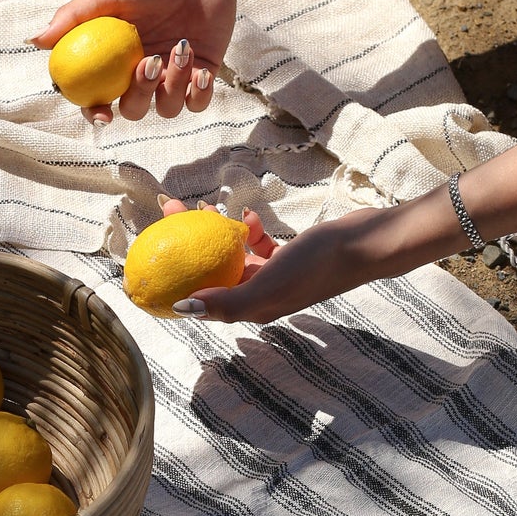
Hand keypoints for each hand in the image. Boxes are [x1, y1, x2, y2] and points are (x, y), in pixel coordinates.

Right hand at [31, 0, 238, 124]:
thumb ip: (72, 18)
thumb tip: (35, 42)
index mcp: (114, 58)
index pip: (98, 95)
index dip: (96, 112)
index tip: (103, 114)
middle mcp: (141, 70)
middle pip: (133, 108)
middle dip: (140, 95)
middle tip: (149, 62)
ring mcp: (172, 75)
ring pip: (166, 108)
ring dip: (172, 84)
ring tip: (182, 47)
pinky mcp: (202, 75)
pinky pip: (197, 104)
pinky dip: (198, 93)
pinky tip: (200, 69)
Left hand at [167, 198, 387, 323]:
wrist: (365, 244)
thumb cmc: (317, 265)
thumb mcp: (267, 285)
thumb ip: (226, 301)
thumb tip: (181, 310)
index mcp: (252, 309)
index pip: (201, 297)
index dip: (173, 278)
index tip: (151, 251)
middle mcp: (261, 296)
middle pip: (211, 272)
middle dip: (186, 243)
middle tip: (168, 212)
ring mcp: (275, 276)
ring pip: (231, 255)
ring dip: (215, 232)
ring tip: (203, 205)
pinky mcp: (290, 257)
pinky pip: (258, 244)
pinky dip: (249, 230)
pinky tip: (247, 213)